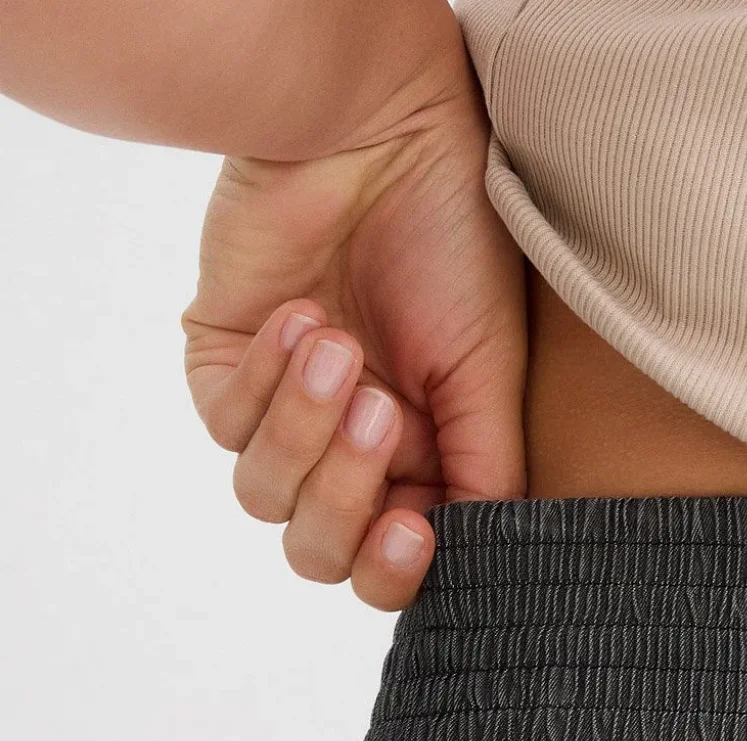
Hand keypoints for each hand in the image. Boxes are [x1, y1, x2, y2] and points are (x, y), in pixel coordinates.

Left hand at [180, 23, 526, 608]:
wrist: (382, 136)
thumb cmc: (453, 243)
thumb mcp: (490, 377)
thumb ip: (484, 477)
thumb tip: (479, 559)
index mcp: (420, 466)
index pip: (390, 566)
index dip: (394, 570)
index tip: (415, 530)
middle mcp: (350, 453)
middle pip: (321, 551)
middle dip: (345, 493)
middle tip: (378, 412)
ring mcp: (285, 415)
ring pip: (267, 498)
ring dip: (305, 429)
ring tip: (342, 347)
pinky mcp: (227, 370)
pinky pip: (228, 425)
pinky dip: (268, 379)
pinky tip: (303, 316)